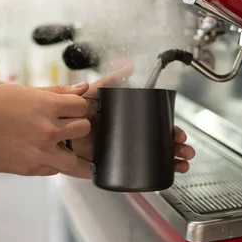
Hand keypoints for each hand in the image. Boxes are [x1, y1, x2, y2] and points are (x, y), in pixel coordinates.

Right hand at [0, 84, 91, 177]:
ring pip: (76, 160)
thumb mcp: (22, 91)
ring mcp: (40, 152)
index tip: (75, 109)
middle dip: (79, 126)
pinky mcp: (29, 169)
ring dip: (74, 153)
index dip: (80, 106)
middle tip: (69, 126)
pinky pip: (55, 170)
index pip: (82, 106)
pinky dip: (54, 164)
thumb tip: (83, 88)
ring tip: (69, 149)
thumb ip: (56, 92)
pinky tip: (47, 156)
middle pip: (84, 129)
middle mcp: (47, 130)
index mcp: (46, 106)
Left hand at [43, 59, 195, 172]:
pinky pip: (134, 176)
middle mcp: (128, 139)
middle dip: (177, 149)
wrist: (56, 130)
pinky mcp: (110, 169)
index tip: (180, 135)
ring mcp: (121, 155)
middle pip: (160, 146)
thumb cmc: (75, 111)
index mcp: (129, 122)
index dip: (171, 132)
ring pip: (152, 162)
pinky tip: (163, 176)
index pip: (157, 128)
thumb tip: (129, 63)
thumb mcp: (97, 92)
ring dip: (171, 163)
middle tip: (185, 151)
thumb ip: (113, 78)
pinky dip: (151, 178)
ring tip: (181, 165)